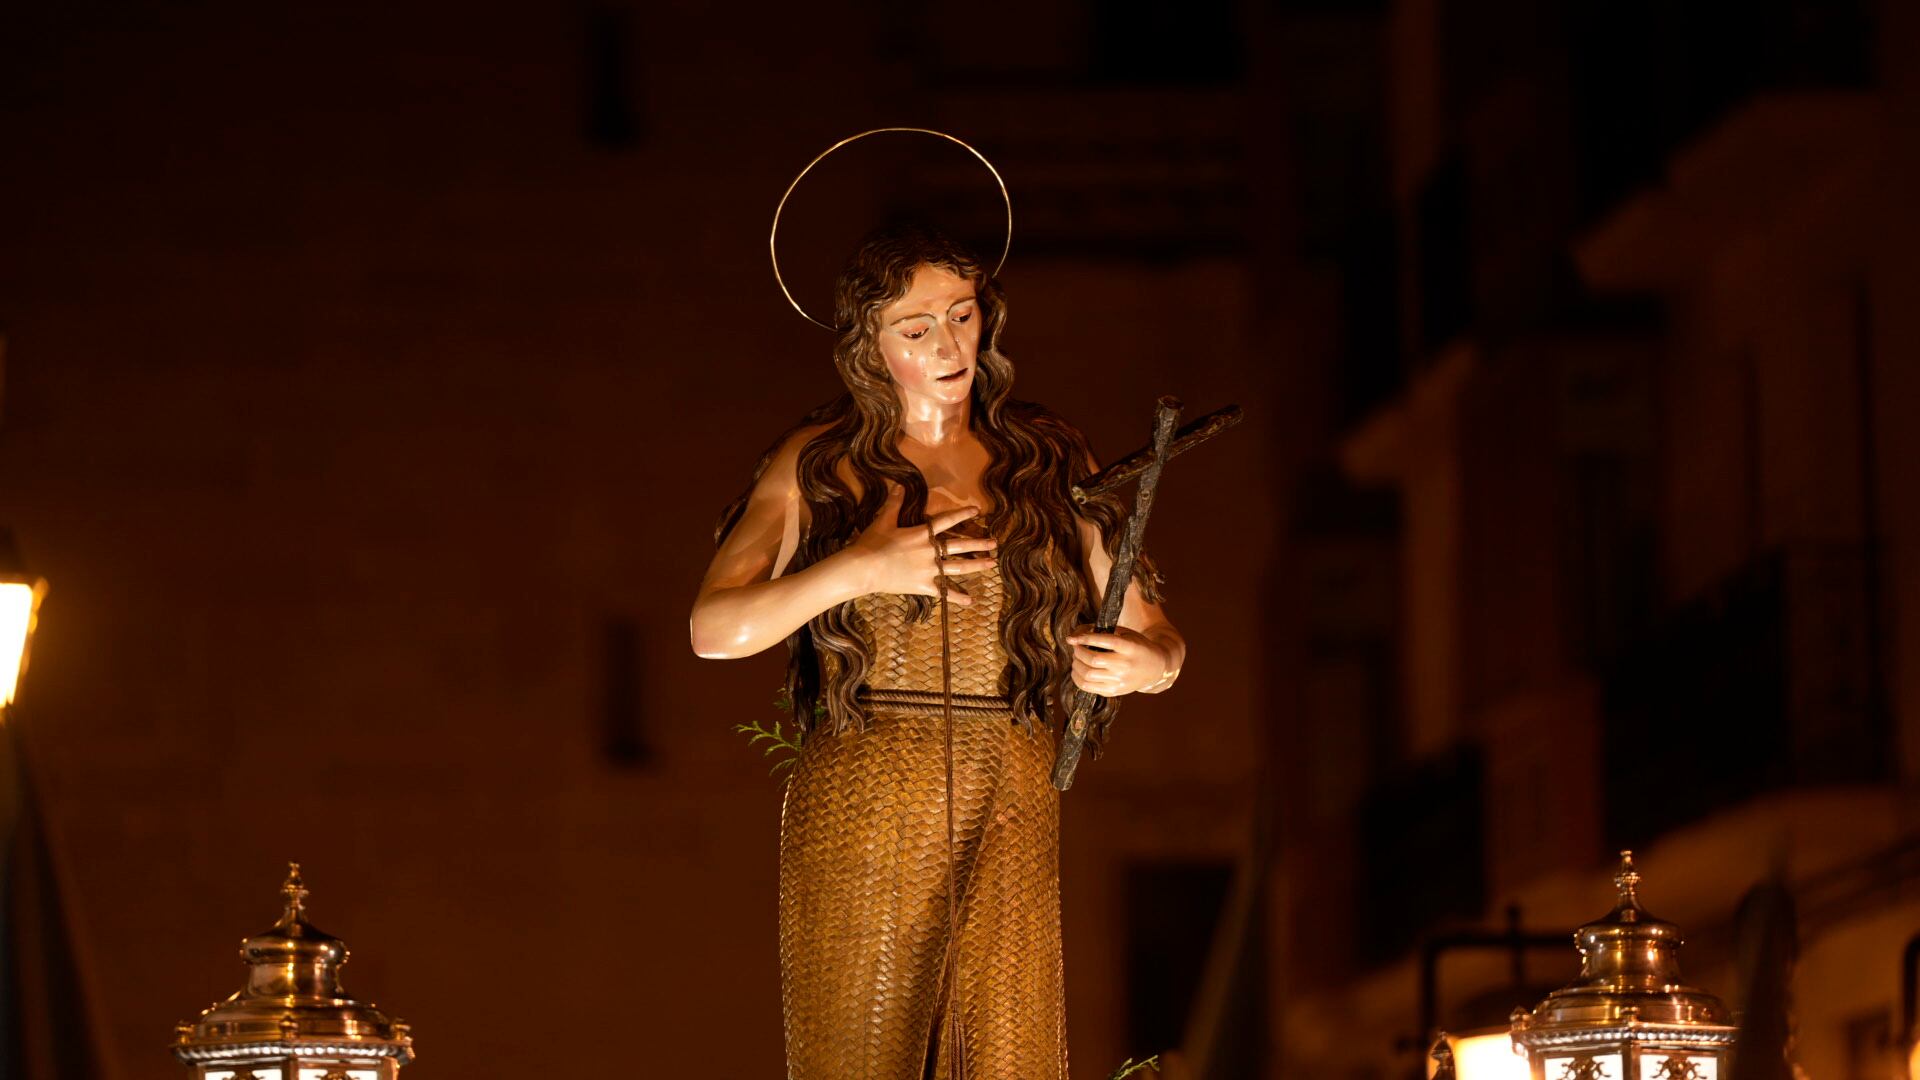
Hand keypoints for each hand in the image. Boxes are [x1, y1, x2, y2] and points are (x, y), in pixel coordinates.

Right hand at [843, 485, 997, 604]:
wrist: (864, 568)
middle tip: (995, 544)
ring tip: (992, 564)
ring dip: (976, 565)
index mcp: (922, 534)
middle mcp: (930, 551)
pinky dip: (957, 597)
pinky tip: (970, 600)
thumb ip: (894, 503)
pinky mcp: (924, 586)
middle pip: (960, 546)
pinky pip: (944, 592)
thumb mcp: (884, 520)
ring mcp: (929, 570)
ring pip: (958, 567)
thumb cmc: (872, 543)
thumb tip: (899, 484)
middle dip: (979, 544)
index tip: (977, 512)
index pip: (946, 521)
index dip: (962, 515)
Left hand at [1066, 626, 1174, 695]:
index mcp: (1130, 648)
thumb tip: (1076, 637)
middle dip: (1078, 652)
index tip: (1072, 638)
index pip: (1105, 641)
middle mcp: (1125, 665)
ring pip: (1087, 675)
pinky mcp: (1114, 691)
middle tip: (1076, 648)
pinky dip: (1077, 678)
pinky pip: (1088, 687)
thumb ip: (1105, 633)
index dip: (1085, 638)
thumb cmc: (1137, 647)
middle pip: (1093, 660)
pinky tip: (1078, 670)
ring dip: (1076, 665)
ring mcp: (1119, 681)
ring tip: (1076, 659)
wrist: (1154, 668)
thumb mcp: (1127, 634)